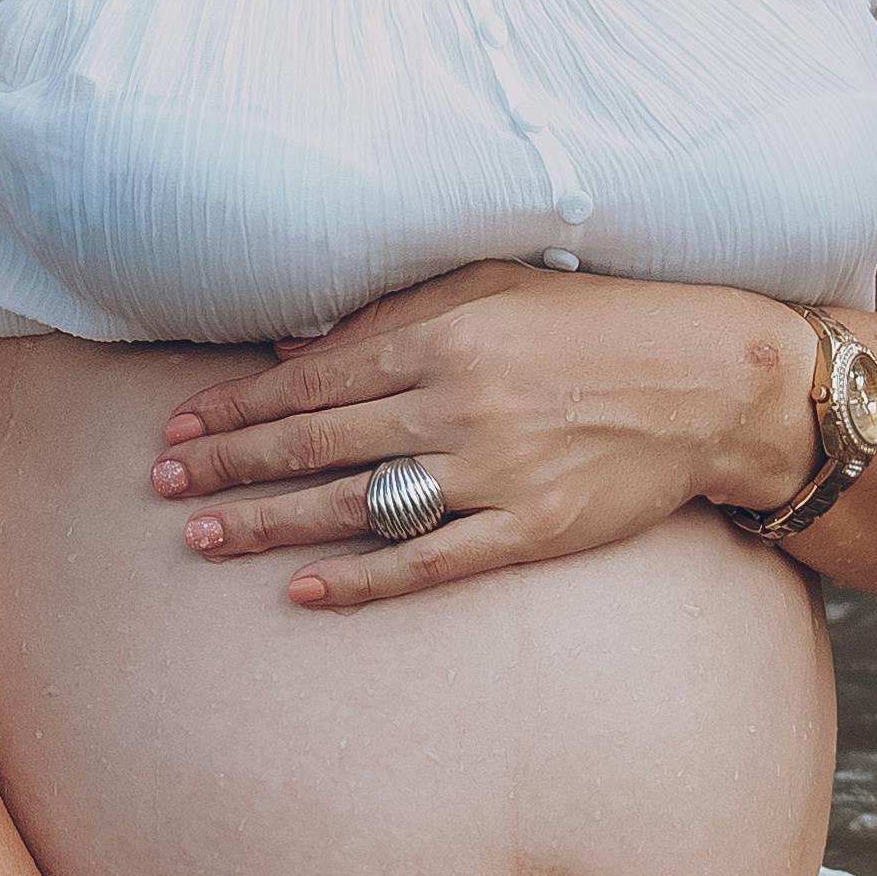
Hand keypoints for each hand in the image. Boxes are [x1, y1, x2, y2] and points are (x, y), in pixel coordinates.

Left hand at [150, 264, 819, 606]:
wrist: (714, 382)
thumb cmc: (602, 322)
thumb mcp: (497, 284)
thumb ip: (396, 315)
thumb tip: (298, 349)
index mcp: (448, 338)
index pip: (316, 380)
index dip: (241, 407)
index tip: (184, 424)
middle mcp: (461, 406)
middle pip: (318, 443)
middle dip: (230, 464)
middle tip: (162, 482)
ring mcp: (497, 473)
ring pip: (358, 504)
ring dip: (270, 522)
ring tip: (201, 534)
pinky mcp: (534, 530)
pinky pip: (430, 561)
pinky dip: (362, 580)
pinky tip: (303, 590)